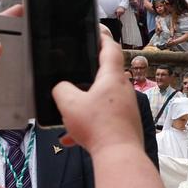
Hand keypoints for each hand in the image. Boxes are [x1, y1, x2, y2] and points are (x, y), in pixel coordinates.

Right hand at [51, 30, 140, 157]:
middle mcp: (123, 89)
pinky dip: (89, 124)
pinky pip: (104, 118)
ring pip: (103, 99)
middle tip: (76, 72)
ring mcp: (126, 107)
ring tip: (68, 114)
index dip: (103, 37)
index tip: (97, 31)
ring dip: (86, 104)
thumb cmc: (97, 126)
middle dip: (90, 74)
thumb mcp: (69, 104)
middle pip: (107, 74)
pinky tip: (71, 139)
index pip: (110, 48)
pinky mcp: (125, 123)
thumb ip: (60, 89)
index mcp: (112, 77)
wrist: (119, 156)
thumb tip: (61, 88)